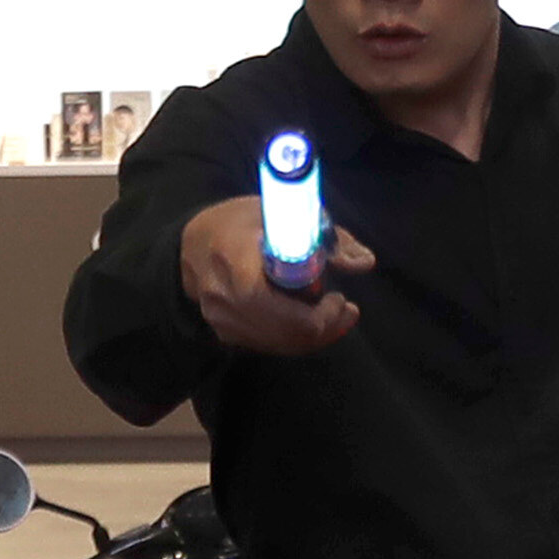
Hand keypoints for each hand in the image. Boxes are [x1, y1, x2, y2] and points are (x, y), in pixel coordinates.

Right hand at [178, 192, 369, 359]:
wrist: (193, 245)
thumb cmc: (240, 222)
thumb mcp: (282, 212)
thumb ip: (326, 237)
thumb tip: (365, 262)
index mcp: (233, 256)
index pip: (270, 299)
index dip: (310, 308)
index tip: (337, 296)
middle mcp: (222, 294)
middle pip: (281, 329)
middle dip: (324, 325)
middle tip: (347, 310)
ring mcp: (221, 319)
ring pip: (278, 343)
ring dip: (316, 336)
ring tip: (339, 316)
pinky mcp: (226, 334)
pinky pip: (269, 345)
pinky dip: (298, 339)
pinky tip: (315, 324)